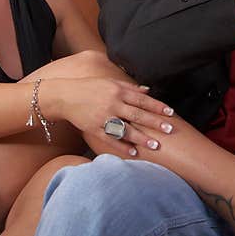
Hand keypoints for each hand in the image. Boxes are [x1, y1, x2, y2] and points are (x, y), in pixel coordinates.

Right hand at [45, 78, 175, 156]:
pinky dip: (122, 146)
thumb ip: (129, 87)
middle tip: (169, 129)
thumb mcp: (109, 83)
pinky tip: (134, 153)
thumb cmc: (89, 88)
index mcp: (117, 91)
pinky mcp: (94, 129)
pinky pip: (110, 139)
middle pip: (137, 114)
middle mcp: (112, 104)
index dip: (157, 106)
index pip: (142, 99)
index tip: (170, 113)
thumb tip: (148, 91)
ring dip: (141, 138)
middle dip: (154, 122)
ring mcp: (102, 117)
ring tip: (155, 145)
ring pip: (125, 129)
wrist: (64, 96)